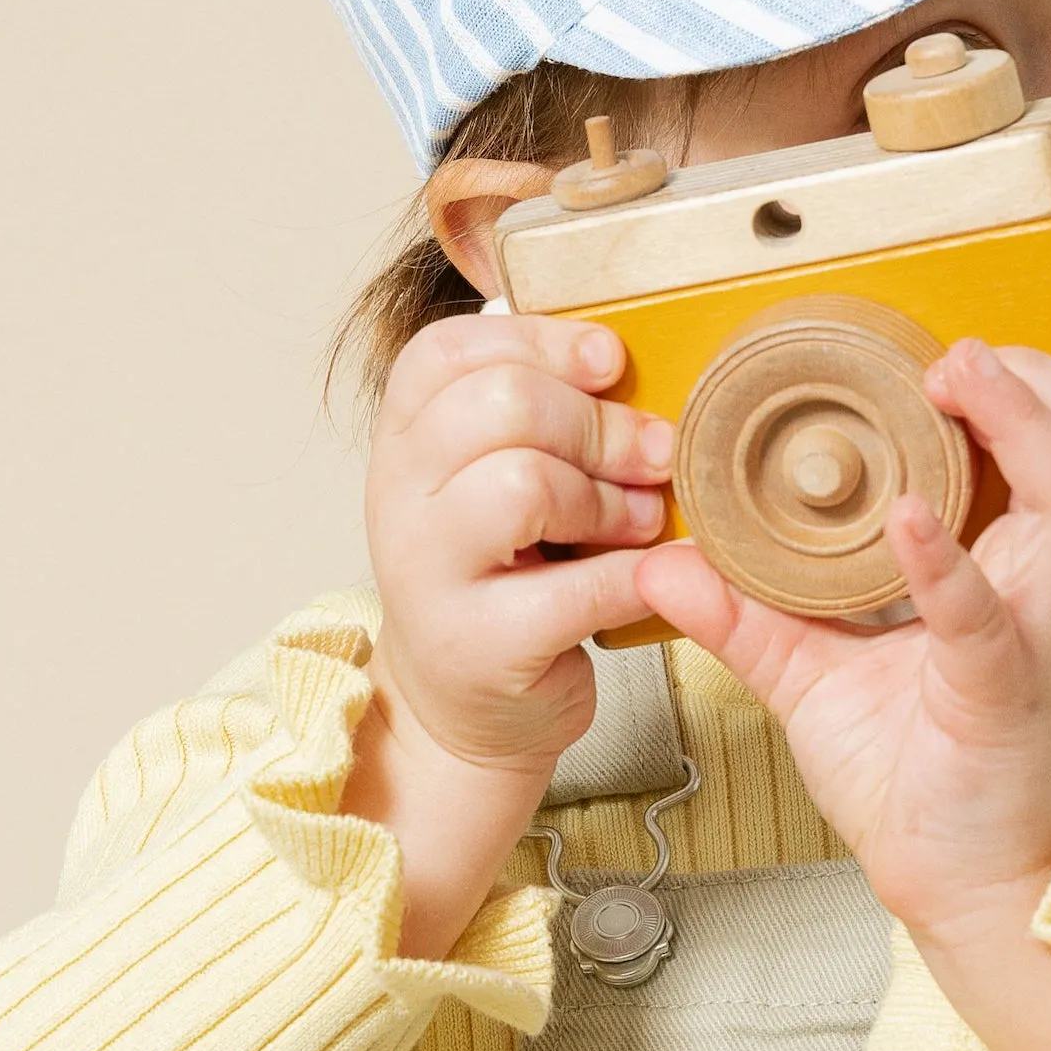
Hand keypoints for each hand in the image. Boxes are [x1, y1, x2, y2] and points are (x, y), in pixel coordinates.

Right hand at [345, 308, 674, 956]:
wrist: (464, 709)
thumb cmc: (504, 577)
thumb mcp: (495, 477)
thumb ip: (535, 414)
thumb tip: (624, 349)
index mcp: (402, 439)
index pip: (449, 352)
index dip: (544, 342)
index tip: (610, 364)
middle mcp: (396, 498)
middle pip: (499, 405)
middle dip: (598, 424)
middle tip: (653, 454)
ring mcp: (427, 575)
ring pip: (522, 484)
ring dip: (608, 498)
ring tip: (640, 521)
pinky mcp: (478, 646)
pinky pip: (572, 588)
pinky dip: (631, 575)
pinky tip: (649, 576)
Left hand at [635, 338, 1050, 1050]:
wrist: (952, 884)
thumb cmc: (910, 775)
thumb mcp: (812, 675)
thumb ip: (747, 613)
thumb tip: (663, 557)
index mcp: (1008, 571)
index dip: (1017, 385)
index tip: (940, 349)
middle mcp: (1040, 590)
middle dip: (1042, 381)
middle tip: (961, 352)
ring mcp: (1036, 637)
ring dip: (1026, 428)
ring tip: (958, 384)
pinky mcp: (1005, 694)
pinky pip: (988, 617)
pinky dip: (946, 564)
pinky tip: (904, 523)